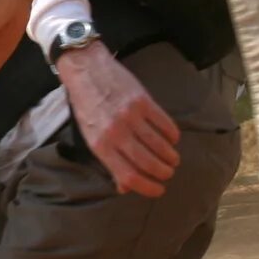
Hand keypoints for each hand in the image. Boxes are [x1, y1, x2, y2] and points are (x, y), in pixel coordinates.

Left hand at [55, 42, 181, 196]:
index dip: (148, 188)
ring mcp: (131, 116)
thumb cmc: (86, 105)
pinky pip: (164, 123)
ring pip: (159, 145)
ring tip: (173, 160)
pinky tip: (173, 139)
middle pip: (147, 163)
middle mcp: (116, 133)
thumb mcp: (89, 137)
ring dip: (170, 156)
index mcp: (100, 146)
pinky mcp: (143, 100)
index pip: (129, 176)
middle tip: (168, 174)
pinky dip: (172, 135)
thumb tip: (124, 187)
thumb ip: (108, 161)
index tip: (158, 190)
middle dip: (162, 173)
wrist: (85, 69)